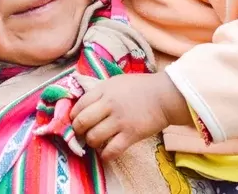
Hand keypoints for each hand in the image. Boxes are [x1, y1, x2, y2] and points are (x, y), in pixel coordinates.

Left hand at [70, 72, 188, 160]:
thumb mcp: (116, 82)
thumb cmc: (141, 87)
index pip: (79, 105)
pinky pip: (111, 150)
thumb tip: (84, 104)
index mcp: (104, 90)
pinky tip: (105, 154)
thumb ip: (100, 92)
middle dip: (78, 131)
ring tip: (96, 142)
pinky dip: (105, 155)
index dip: (73, 116)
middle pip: (82, 122)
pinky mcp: (131, 134)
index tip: (75, 121)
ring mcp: (120, 120)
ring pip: (94, 137)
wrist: (165, 96)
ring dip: (91, 142)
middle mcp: (109, 105)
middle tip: (82, 133)